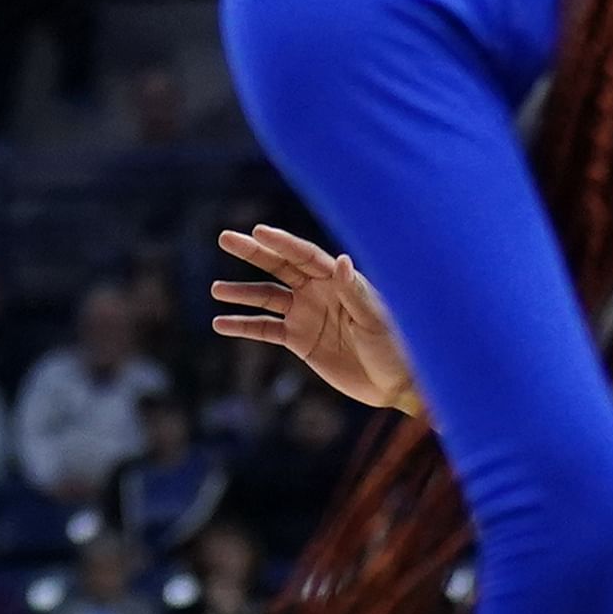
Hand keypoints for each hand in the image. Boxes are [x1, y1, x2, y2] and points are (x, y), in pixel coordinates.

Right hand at [212, 225, 418, 414]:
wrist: (396, 382)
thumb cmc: (395, 344)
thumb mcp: (375, 318)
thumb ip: (354, 291)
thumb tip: (340, 260)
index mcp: (337, 279)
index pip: (304, 255)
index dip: (281, 242)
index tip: (258, 231)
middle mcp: (317, 291)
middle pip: (279, 267)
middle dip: (253, 252)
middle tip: (225, 238)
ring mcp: (306, 315)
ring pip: (266, 297)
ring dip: (241, 292)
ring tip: (216, 289)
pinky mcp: (300, 340)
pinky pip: (265, 329)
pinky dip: (243, 325)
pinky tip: (221, 323)